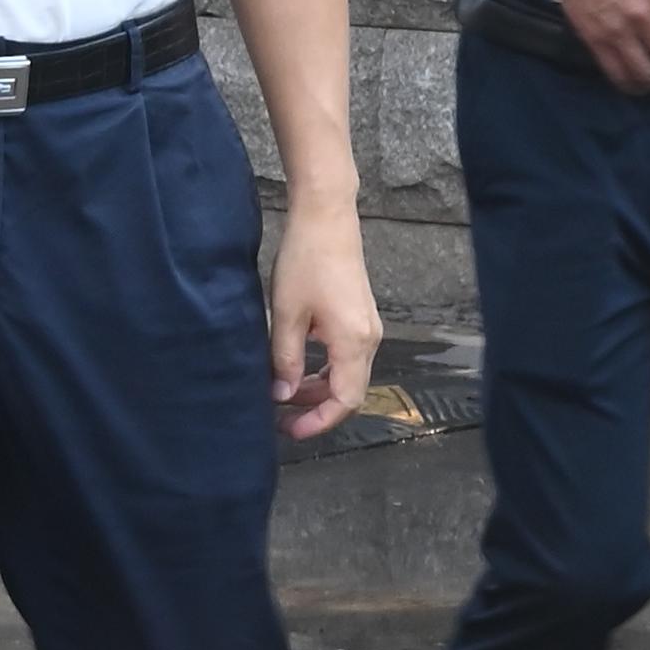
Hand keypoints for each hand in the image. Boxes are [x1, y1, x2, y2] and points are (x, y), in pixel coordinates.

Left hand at [266, 203, 380, 441]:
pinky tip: (298, 366)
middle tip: (280, 417)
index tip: (290, 431)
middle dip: (316, 408)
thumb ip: (286, 360)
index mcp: (353, 342)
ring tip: (284, 392)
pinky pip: (346, 356)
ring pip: (347, 374)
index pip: (345, 400)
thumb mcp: (286, 314)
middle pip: (349, 391)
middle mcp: (369, 339)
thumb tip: (282, 396)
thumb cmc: (305, 261)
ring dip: (318, 388)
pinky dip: (324, 369)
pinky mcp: (360, 316)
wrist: (326, 218)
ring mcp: (368, 327)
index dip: (319, 422)